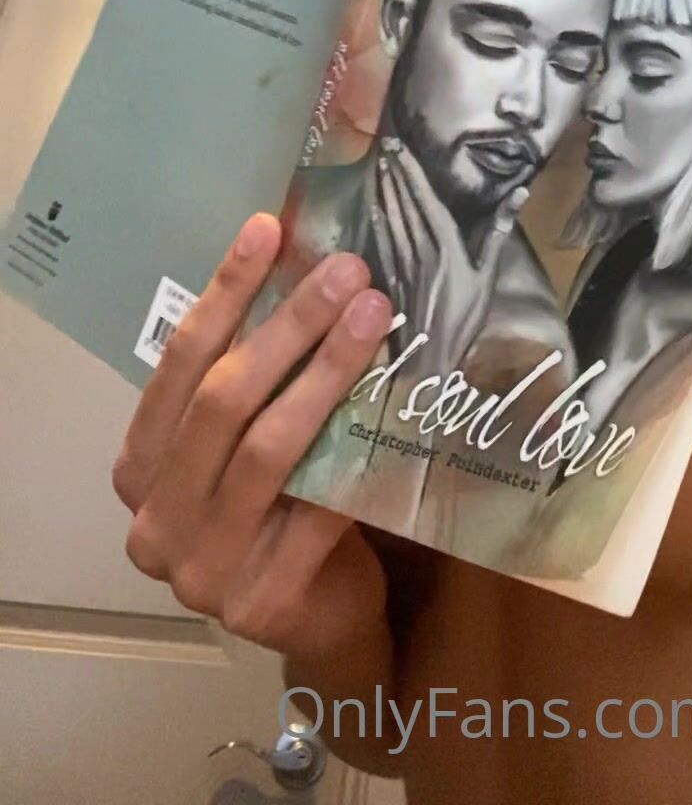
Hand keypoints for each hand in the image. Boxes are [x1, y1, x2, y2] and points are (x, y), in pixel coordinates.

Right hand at [112, 213, 394, 662]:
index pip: (179, 363)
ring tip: (373, 316)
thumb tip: (307, 260)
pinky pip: (317, 509)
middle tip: (347, 272)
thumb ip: (254, 380)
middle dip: (288, 325)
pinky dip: (355, 456)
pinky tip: (395, 408)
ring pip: (268, 449)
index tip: (268, 230)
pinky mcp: (262, 602)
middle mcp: (156, 520)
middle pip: (223, 401)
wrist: (324, 619)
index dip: (224, 293)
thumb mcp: (248, 441)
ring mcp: (202, 569)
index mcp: (139, 468)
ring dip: (325, 373)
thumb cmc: (283, 510)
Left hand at [375, 146, 527, 375]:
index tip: (399, 148)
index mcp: (445, 247)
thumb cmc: (468, 320)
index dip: (411, 173)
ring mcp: (401, 266)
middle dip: (394, 174)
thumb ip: (498, 234)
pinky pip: (382, 244)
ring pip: (390, 220)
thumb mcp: (489, 277)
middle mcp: (419, 251)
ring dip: (384, 192)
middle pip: (404, 205)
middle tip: (384, 146)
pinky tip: (373, 209)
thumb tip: (518, 195)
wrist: (434, 363)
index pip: (425, 201)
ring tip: (378, 167)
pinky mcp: (390, 281)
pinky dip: (377, 223)